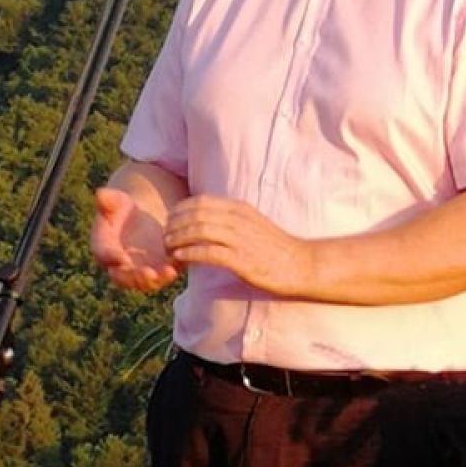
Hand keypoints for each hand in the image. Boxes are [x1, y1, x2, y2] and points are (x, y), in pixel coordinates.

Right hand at [90, 186, 180, 292]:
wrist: (141, 217)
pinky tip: (177, 266)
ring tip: (168, 271)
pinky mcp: (155, 271)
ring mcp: (138, 270)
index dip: (111, 257)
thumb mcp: (116, 200)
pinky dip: (168, 275)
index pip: (104, 254)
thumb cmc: (123, 207)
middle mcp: (119, 264)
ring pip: (144, 282)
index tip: (121, 258)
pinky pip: (161, 278)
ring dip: (156, 280)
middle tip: (148, 273)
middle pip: (123, 277)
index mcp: (103, 247)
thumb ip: (108, 200)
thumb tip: (100, 193)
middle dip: (136, 277)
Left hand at [164, 196, 312, 295]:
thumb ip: (231, 221)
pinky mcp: (241, 259)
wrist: (301, 264)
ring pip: (198, 230)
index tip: (169, 222)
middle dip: (174, 225)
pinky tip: (180, 259)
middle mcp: (238, 219)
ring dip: (178, 239)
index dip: (179, 210)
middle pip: (195, 214)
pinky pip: (207, 252)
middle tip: (164, 237)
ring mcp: (240, 239)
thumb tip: (206, 223)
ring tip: (168, 248)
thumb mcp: (253, 224)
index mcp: (239, 209)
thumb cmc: (276, 248)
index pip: (200, 201)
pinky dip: (189, 254)